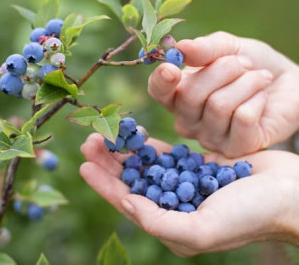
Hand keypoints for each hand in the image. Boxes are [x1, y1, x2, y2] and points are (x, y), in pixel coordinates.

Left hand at [79, 133, 298, 255]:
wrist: (288, 193)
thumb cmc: (251, 215)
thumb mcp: (204, 228)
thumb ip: (162, 222)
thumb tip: (128, 205)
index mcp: (172, 225)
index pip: (128, 202)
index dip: (104, 184)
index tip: (83, 165)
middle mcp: (174, 205)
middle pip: (133, 181)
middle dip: (109, 163)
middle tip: (89, 142)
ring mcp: (185, 184)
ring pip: (146, 165)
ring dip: (126, 150)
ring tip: (106, 134)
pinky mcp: (196, 165)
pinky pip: (167, 154)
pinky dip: (150, 144)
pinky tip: (136, 134)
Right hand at [149, 31, 298, 155]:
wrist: (286, 82)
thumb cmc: (250, 64)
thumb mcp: (228, 47)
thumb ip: (204, 49)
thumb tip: (180, 48)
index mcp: (178, 94)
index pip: (158, 92)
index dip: (161, 81)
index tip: (172, 68)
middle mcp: (188, 120)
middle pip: (189, 96)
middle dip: (223, 70)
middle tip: (244, 63)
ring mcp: (209, 138)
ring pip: (218, 106)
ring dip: (245, 82)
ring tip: (258, 78)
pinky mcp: (235, 148)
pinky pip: (241, 118)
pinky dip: (257, 99)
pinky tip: (262, 99)